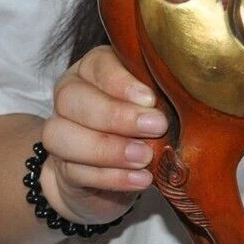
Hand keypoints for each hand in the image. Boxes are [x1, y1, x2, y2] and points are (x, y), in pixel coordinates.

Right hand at [40, 45, 168, 224]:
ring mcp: (60, 133)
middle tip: (156, 127)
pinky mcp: (62, 169)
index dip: (121, 82)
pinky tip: (140, 179)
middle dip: (115, 115)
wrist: (116, 174)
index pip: (97, 65)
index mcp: (93, 69)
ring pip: (61, 135)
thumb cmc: (145, 127)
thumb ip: (160, 97)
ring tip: (145, 158)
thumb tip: (184, 100)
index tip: (150, 99)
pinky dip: (111, 177)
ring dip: (107, 149)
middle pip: (72, 98)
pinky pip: (75, 171)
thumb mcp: (156, 105)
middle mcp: (70, 96)